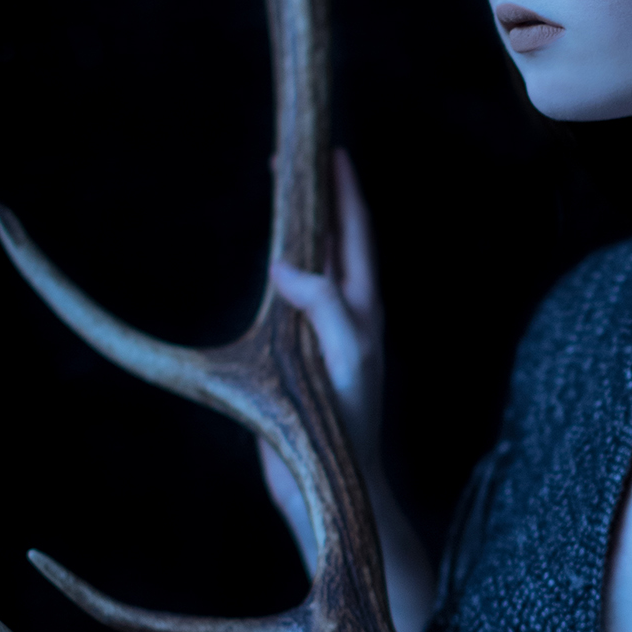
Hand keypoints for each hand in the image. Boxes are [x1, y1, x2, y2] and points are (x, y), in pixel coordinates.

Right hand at [269, 149, 386, 470]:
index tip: (332, 151)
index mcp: (363, 309)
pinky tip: (268, 264)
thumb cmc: (347, 424)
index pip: (355, 235)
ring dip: (297, 230)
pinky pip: (287, 300)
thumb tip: (287, 265)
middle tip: (293, 160)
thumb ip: (325, 307)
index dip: (346, 192)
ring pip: (309, 267)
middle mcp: (344, 315)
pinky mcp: (293, 356)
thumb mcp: (345, 358)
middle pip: (332, 242)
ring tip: (282, 196)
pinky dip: (279, 270)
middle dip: (318, 199)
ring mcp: (319, 333)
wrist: (331, 480)